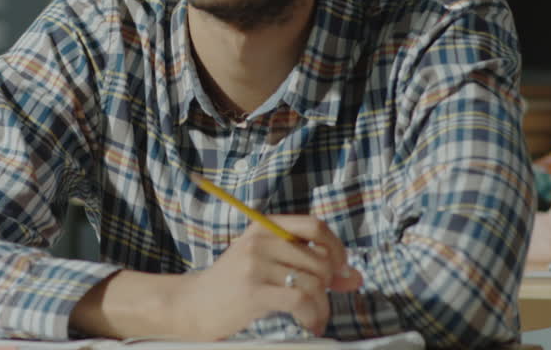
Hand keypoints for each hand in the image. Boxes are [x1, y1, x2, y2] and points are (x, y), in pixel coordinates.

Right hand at [167, 214, 361, 338]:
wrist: (195, 304)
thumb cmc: (235, 285)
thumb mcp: (271, 266)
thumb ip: (312, 267)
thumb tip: (355, 277)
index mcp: (265, 227)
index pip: (315, 226)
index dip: (336, 247)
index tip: (341, 268)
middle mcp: (261, 239)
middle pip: (319, 259)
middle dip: (328, 286)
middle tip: (320, 302)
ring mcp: (256, 264)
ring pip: (313, 282)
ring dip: (322, 307)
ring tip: (315, 318)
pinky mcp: (254, 290)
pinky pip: (301, 300)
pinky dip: (313, 315)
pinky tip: (310, 324)